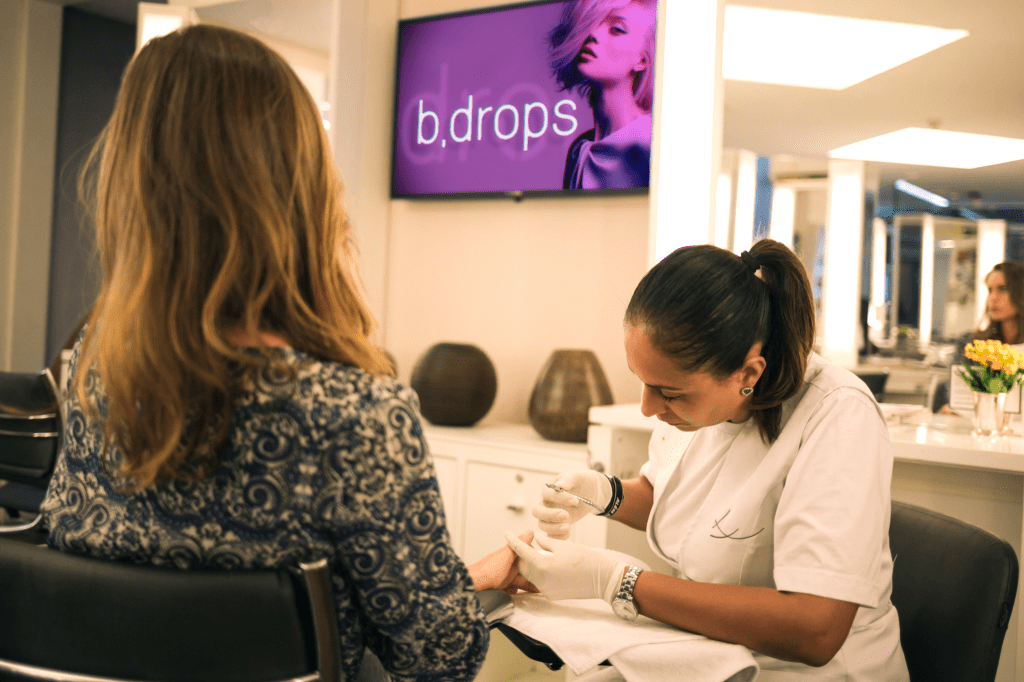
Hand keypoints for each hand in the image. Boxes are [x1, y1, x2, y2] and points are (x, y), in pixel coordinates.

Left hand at [468, 530, 538, 593]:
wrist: (474, 586)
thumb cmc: (488, 570)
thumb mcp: (506, 555)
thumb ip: (518, 545)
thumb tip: (529, 531)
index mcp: (510, 555)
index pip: (527, 555)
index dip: (536, 560)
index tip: (546, 564)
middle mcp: (508, 565)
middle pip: (525, 570)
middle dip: (534, 576)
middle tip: (545, 582)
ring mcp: (504, 576)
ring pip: (521, 580)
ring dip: (528, 585)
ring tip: (538, 590)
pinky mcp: (501, 587)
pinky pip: (513, 589)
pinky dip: (518, 591)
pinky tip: (523, 594)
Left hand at [505, 531, 624, 602]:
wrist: (603, 579)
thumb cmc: (585, 559)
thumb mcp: (563, 546)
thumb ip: (545, 542)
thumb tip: (535, 538)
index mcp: (542, 565)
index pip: (521, 551)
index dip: (513, 540)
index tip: (506, 533)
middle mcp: (541, 580)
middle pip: (522, 565)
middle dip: (522, 554)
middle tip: (527, 542)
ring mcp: (545, 590)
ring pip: (529, 575)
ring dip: (530, 564)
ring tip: (536, 552)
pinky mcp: (551, 595)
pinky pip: (538, 582)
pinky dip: (538, 573)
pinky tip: (546, 564)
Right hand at [533, 470, 611, 538]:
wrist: (590, 492)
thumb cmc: (581, 481)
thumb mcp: (577, 476)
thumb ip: (568, 479)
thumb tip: (560, 486)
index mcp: (548, 489)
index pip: (547, 494)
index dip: (559, 498)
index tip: (574, 500)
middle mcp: (546, 503)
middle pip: (537, 511)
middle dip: (550, 515)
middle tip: (566, 515)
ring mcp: (550, 516)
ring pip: (543, 525)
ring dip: (554, 528)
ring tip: (568, 527)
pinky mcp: (557, 525)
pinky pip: (551, 535)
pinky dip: (558, 537)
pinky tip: (568, 534)